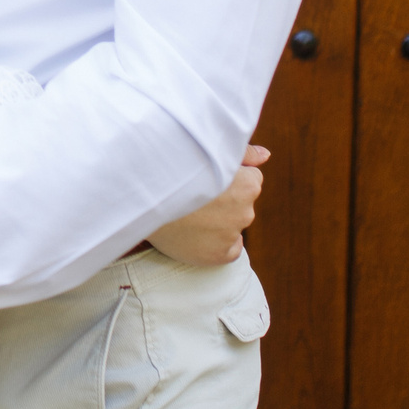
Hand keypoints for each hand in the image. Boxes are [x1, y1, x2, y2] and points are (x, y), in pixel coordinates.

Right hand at [148, 144, 269, 267]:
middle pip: (241, 205)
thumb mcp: (208, 152)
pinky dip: (216, 244)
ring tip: (188, 213)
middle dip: (225, 201)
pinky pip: (228, 250)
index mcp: (249, 184)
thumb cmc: (173, 167)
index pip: (250, 181)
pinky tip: (196, 232)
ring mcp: (232, 235)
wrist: (142, 192)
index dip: (229, 180)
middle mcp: (246, 211)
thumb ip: (243, 153)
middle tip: (195, 196)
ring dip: (218, 222)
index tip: (208, 180)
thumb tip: (267, 155)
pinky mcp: (219, 256)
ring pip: (232, 227)